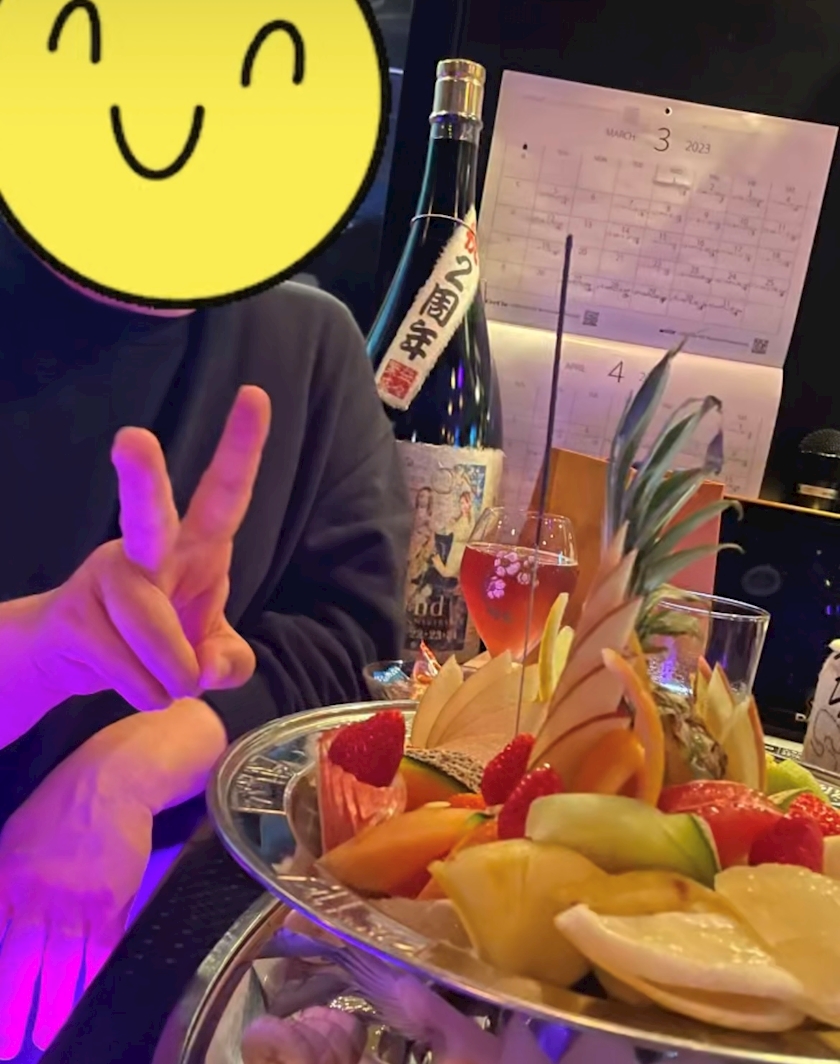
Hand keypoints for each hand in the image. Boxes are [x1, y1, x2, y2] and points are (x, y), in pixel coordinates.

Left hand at [0, 736, 152, 1056]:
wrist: (111, 781)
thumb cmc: (56, 811)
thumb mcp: (9, 842)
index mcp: (4, 879)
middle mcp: (36, 894)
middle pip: (19, 963)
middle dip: (11, 1008)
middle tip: (8, 1044)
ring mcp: (76, 898)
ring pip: (62, 963)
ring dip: (54, 1004)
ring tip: (44, 1033)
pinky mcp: (112, 899)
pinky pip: (100, 948)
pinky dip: (92, 977)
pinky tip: (86, 997)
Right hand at [36, 385, 270, 710]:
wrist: (76, 660)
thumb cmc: (156, 639)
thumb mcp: (208, 653)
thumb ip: (229, 660)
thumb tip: (207, 668)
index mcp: (194, 547)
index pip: (224, 493)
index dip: (241, 449)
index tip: (255, 395)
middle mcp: (146, 549)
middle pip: (147, 514)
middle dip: (142, 478)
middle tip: (130, 439)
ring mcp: (104, 576)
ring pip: (150, 628)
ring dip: (170, 674)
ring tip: (167, 683)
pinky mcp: (73, 613)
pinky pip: (126, 666)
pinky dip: (145, 691)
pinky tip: (139, 686)